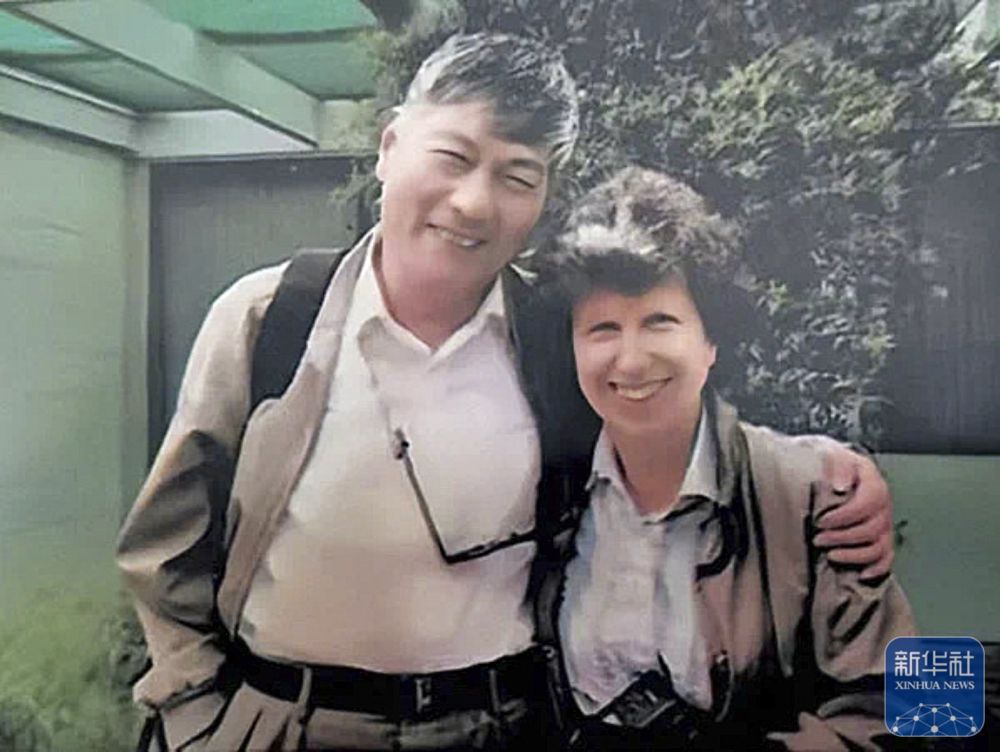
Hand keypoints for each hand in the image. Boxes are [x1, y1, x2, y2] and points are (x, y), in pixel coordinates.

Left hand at [811, 446, 893, 579]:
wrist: (831, 467)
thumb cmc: (828, 463)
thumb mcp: (830, 453)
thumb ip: (838, 465)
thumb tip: (841, 486)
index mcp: (874, 483)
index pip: (868, 503)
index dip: (845, 516)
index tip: (820, 521)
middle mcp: (884, 505)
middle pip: (871, 528)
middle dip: (842, 537)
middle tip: (817, 538)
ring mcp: (884, 524)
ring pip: (879, 546)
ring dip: (854, 555)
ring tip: (830, 555)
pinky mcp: (881, 538)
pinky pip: (887, 558)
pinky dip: (877, 568)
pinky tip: (861, 574)